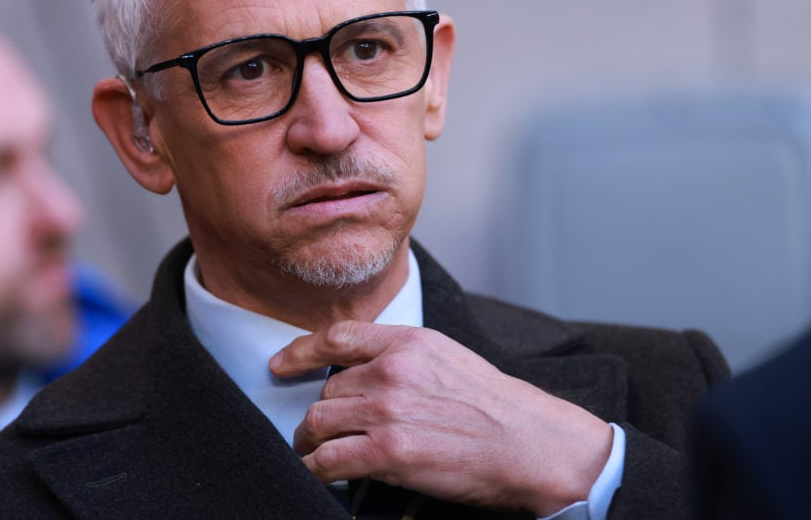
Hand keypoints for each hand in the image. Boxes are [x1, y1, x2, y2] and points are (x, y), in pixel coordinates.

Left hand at [269, 321, 612, 515]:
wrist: (529, 443)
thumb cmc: (495, 406)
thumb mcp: (448, 358)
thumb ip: (404, 357)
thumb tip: (364, 371)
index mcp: (408, 342)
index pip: (337, 336)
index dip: (300, 350)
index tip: (281, 364)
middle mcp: (391, 370)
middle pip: (328, 389)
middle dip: (322, 413)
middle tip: (320, 431)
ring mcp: (387, 410)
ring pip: (320, 422)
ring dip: (312, 441)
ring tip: (315, 452)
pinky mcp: (388, 451)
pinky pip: (329, 459)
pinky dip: (318, 468)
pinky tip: (321, 473)